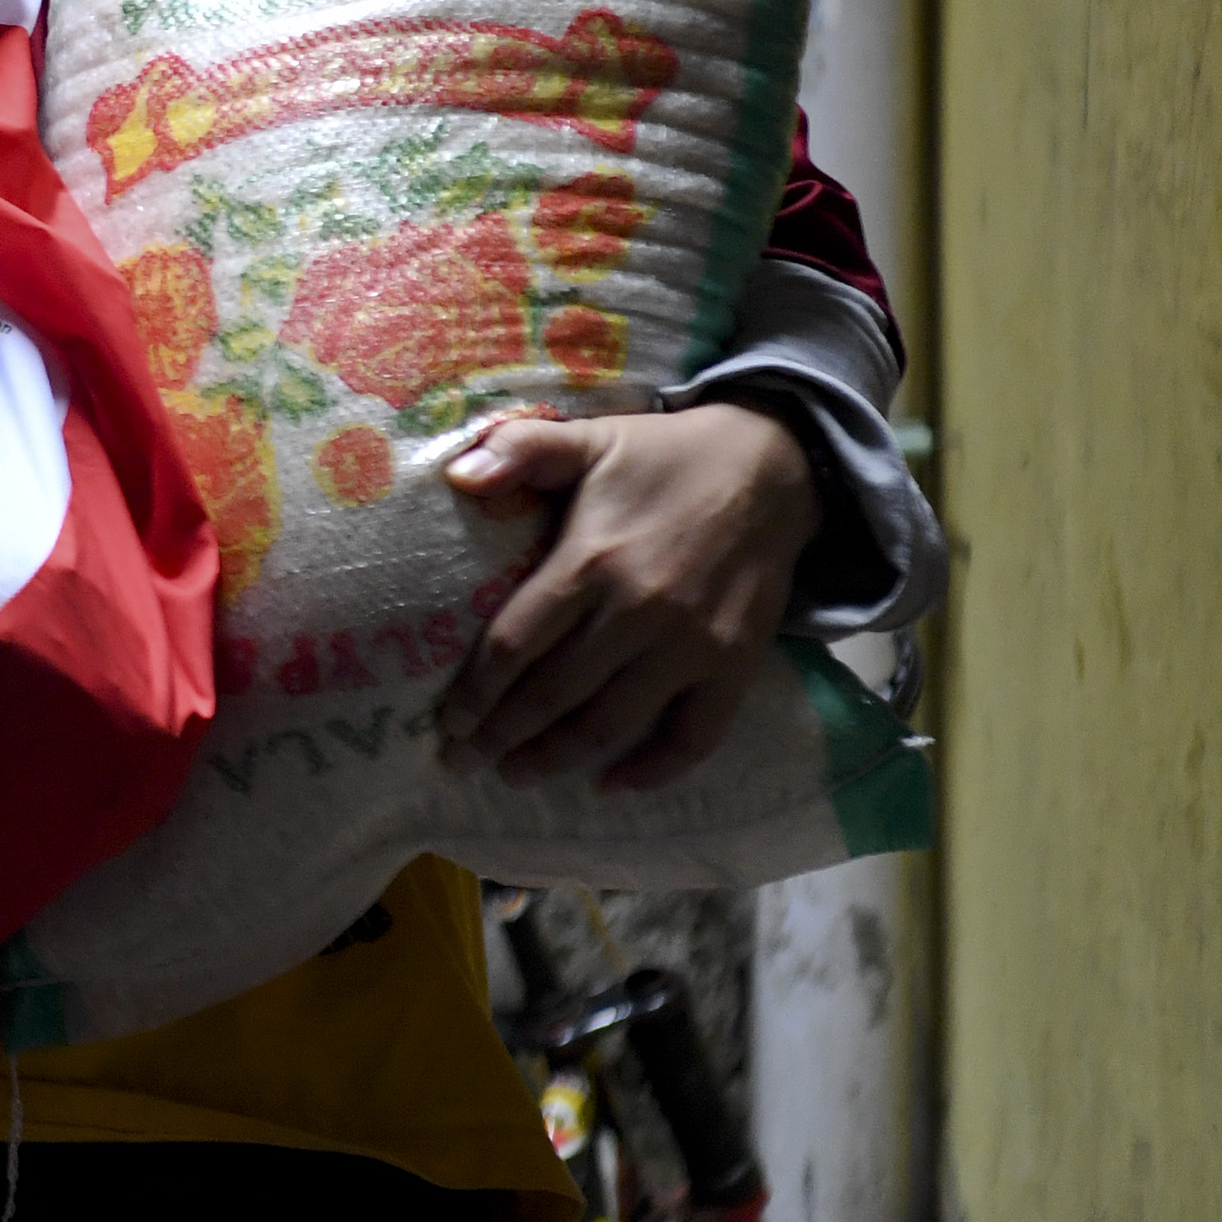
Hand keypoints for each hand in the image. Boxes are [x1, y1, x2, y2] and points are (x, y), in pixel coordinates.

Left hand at [430, 404, 819, 792]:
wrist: (772, 468)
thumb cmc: (664, 458)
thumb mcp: (589, 438)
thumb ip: (522, 449)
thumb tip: (456, 473)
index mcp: (591, 562)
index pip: (516, 643)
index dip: (477, 692)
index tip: (448, 725)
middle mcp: (639, 612)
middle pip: (556, 693)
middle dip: (503, 736)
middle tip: (464, 764)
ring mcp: (692, 646)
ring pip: (613, 723)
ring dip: (559, 758)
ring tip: (517, 775)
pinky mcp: (735, 666)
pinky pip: (694, 736)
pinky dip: (653, 770)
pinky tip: (611, 784)